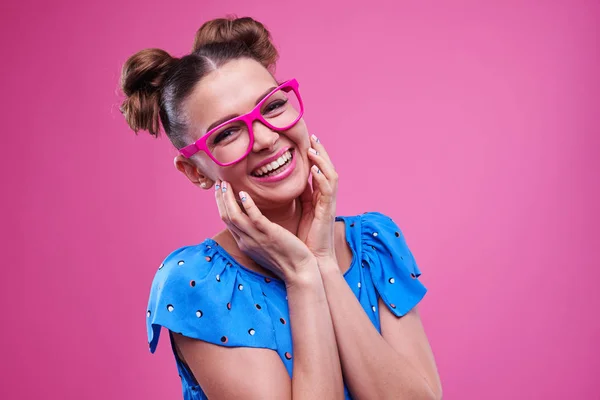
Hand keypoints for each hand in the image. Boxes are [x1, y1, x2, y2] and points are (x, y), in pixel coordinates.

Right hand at [215, 180, 316, 282]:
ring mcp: (257, 238)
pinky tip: (244, 194)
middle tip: (219, 182)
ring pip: (234, 216)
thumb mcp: (265, 247)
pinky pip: (254, 218)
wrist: (299, 272)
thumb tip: (255, 219)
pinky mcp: (270, 235)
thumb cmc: (286, 258)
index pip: (227, 221)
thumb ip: (257, 234)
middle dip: (220, 198)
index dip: (221, 204)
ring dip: (228, 198)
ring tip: (226, 183)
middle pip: (226, 217)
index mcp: (245, 243)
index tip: (220, 190)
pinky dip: (247, 206)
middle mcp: (246, 241)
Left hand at [297, 134, 338, 262]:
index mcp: (319, 198)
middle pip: (327, 168)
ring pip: (331, 175)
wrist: (313, 260)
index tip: (307, 140)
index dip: (315, 155)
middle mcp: (326, 198)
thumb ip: (298, 196)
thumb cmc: (304, 239)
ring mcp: (329, 204)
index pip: (319, 171)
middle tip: (312, 136)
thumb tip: (286, 182)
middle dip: (321, 151)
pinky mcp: (327, 212)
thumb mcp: (300, 212)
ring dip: (322, 160)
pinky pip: (327, 190)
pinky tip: (313, 169)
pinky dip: (321, 178)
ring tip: (313, 148)